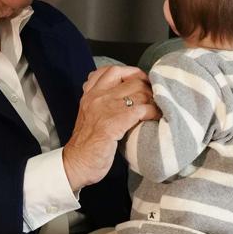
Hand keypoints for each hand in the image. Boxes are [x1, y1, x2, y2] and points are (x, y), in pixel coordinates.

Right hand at [63, 66, 160, 191]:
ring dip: (153, 101)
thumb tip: (118, 93)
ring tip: (156, 109)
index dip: (131, 72)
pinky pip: (142, 109)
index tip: (140, 82)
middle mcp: (97, 98)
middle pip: (131, 80)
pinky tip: (155, 118)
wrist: (76, 163)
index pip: (112, 70)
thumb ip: (99, 102)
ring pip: (139, 93)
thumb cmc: (85, 143)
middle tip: (153, 99)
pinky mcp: (114, 124)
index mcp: (90, 94)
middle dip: (147, 88)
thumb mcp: (88, 115)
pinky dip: (153, 112)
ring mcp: (105, 109)